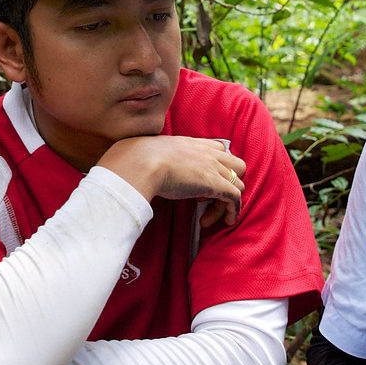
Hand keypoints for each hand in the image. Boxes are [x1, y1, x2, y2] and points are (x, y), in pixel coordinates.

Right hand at [97, 136, 245, 228]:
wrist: (139, 164)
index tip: (200, 184)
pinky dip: (233, 211)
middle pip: (236, 164)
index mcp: (192, 143)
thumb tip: (127, 163)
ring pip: (238, 183)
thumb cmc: (135, 160)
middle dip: (230, 181)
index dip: (216, 166)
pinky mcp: (215, 184)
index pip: (218, 148)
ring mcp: (214, 167)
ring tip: (208, 217)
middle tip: (209, 197)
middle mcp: (207, 152)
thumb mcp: (146, 153)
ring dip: (227, 202)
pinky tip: (224, 221)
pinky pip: (235, 198)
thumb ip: (148, 157)